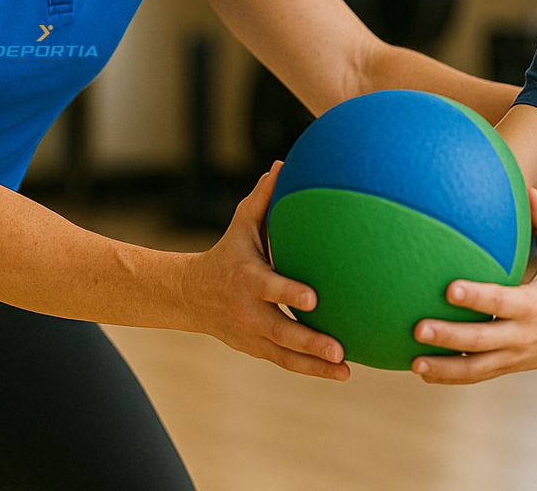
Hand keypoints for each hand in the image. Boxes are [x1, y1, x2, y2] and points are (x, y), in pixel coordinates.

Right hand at [187, 162, 349, 380]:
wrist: (191, 295)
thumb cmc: (228, 251)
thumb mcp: (240, 225)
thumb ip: (263, 199)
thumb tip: (283, 163)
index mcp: (247, 278)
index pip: (269, 287)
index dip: (288, 293)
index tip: (314, 298)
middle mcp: (248, 310)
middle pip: (279, 330)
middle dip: (308, 341)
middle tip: (338, 349)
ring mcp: (251, 334)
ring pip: (284, 355)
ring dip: (315, 366)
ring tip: (346, 369)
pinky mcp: (256, 349)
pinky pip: (285, 363)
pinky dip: (311, 371)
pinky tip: (341, 374)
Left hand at [410, 188, 536, 383]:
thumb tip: (529, 188)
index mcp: (533, 304)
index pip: (500, 301)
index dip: (476, 297)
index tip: (448, 288)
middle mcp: (522, 334)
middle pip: (481, 340)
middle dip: (448, 337)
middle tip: (417, 328)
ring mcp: (514, 356)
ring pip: (475, 367)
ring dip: (443, 367)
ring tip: (412, 361)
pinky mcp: (508, 367)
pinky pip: (476, 376)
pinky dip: (449, 376)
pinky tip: (421, 370)